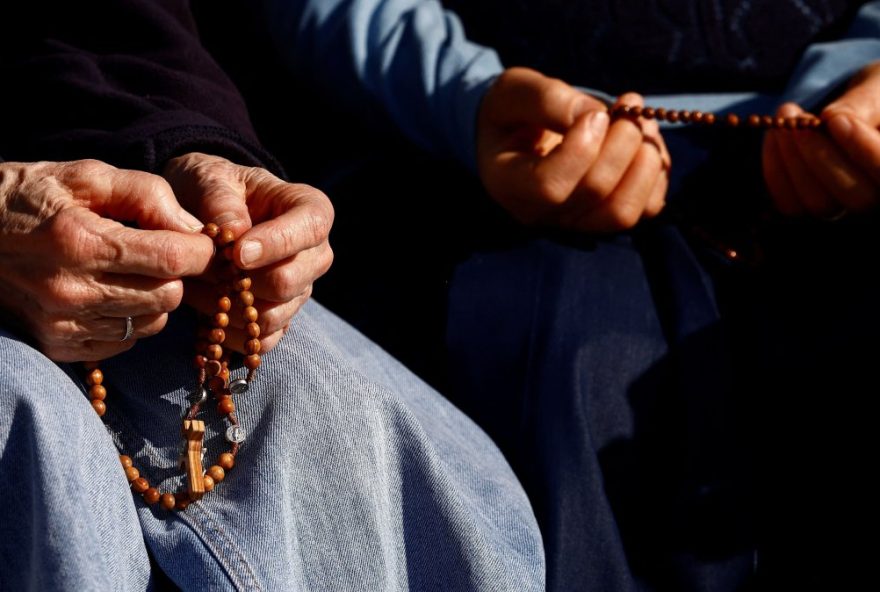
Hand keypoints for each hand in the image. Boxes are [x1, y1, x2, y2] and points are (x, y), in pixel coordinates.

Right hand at [0, 160, 212, 360]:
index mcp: (81, 241)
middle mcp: (71, 290)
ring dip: (155, 298)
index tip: (202, 241)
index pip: (171, 260)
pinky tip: (109, 293)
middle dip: (177, 274)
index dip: (199, 251)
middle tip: (162, 253)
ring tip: (131, 271)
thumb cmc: (27, 197)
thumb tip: (194, 228)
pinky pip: (124, 342)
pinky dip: (129, 320)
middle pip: (169, 296)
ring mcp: (62, 324)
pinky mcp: (57, 345)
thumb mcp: (84, 175)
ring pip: (151, 323)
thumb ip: (146, 194)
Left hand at [163, 153, 333, 352]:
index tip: (237, 253)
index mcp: (310, 210)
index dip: (277, 244)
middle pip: (290, 281)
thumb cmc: (210, 189)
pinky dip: (230, 333)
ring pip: (272, 316)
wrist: (198, 214)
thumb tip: (236, 232)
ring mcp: (300, 290)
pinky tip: (207, 312)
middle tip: (203, 269)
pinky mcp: (281, 319)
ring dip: (227, 308)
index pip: (311, 227)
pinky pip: (262, 341)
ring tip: (196, 286)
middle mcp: (314, 254)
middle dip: (241, 282)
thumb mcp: (209, 178)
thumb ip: (220, 200)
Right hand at [476, 67, 669, 231]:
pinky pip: (646, 208)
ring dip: (645, 160)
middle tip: (628, 102)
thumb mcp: (516, 91)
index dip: (581, 148)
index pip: (549, 186)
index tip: (596, 113)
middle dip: (623, 141)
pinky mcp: (607, 218)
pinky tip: (645, 143)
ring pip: (624, 212)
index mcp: (509, 183)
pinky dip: (656, 173)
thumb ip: (547, 99)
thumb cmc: (514, 111)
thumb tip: (595, 115)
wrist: (521, 134)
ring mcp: (577, 221)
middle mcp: (542, 213)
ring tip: (642, 122)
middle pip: (594, 191)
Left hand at [763, 60, 879, 217]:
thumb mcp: (877, 87)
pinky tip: (775, 134)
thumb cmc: (875, 95)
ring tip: (788, 113)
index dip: (863, 150)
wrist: (854, 106)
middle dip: (822, 157)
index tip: (837, 120)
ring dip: (794, 160)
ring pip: (820, 204)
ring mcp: (842, 205)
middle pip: (858, 199)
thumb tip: (829, 119)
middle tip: (800, 118)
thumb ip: (864, 103)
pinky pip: (790, 202)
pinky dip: (776, 168)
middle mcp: (877, 194)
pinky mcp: (808, 205)